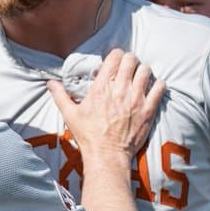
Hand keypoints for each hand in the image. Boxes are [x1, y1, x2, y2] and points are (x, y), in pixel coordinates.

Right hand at [48, 48, 164, 161]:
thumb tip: (50, 83)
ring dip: (142, 71)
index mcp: (101, 88)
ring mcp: (136, 99)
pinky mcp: (148, 110)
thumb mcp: (70, 115)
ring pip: (146, 71)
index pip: (114, 57)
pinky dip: (157, 85)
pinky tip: (152, 88)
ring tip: (139, 77)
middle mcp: (120, 89)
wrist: (107, 155)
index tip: (114, 61)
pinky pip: (159, 88)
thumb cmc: (88, 136)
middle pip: (131, 59)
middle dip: (129, 60)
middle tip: (127, 68)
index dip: (115, 55)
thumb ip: (60, 95)